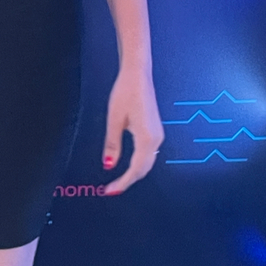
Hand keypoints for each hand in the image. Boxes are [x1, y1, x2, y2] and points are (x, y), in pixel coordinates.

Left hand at [100, 67, 163, 194]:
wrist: (138, 75)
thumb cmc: (126, 92)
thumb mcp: (114, 120)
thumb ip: (112, 145)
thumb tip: (108, 165)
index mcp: (146, 138)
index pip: (135, 169)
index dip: (123, 182)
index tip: (110, 191)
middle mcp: (156, 138)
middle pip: (144, 169)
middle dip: (128, 181)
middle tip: (111, 189)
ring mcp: (157, 134)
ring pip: (147, 162)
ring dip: (134, 173)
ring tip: (117, 180)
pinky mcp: (155, 130)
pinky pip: (148, 153)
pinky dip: (138, 163)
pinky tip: (127, 165)